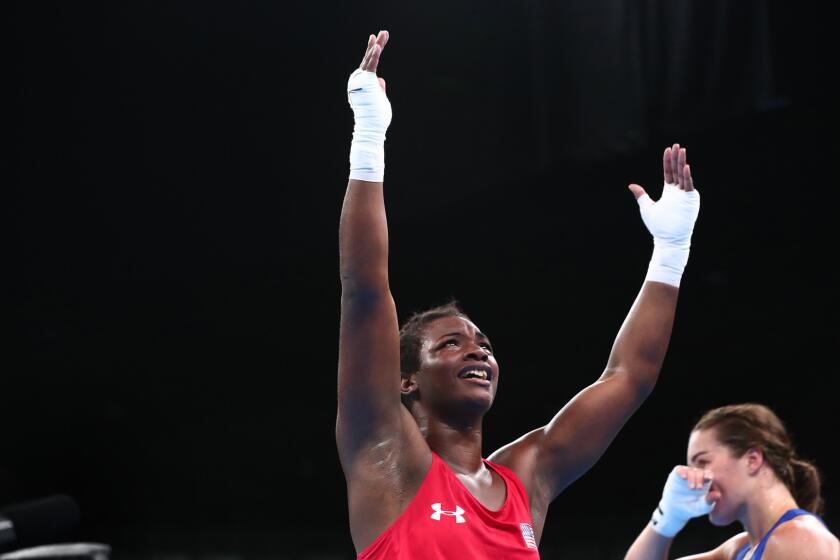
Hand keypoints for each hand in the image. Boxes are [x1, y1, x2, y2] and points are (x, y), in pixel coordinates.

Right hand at [347, 31, 391, 182]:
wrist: (370, 128)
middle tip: (384, 32)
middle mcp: (358, 80)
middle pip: (369, 59)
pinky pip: (371, 66)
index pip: (369, 66)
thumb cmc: (375, 119)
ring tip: (384, 33)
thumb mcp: (379, 101)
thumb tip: (381, 79)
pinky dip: (375, 56)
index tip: (377, 42)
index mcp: (361, 85)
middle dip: (376, 44)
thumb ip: (379, 89)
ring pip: (370, 59)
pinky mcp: (366, 82)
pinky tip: (378, 46)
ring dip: (378, 46)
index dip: (373, 52)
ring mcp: (361, 80)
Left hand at [630, 144, 699, 247]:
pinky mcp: (691, 200)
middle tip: (676, 145)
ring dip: (682, 163)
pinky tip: (685, 167)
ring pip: (684, 175)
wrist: (668, 239)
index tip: (668, 149)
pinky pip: (689, 186)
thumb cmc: (658, 226)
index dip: (668, 161)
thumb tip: (631, 185)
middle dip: (677, 158)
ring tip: (681, 150)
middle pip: (677, 171)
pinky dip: (687, 176)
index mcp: (669, 192)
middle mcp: (678, 191)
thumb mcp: (647, 207)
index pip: (669, 172)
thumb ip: (641, 195)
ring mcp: (685, 195)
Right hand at [650, 465, 714, 536]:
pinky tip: (684, 477)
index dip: (708, 475)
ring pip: (690, 470)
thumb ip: (710, 500)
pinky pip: (679, 469)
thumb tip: (718, 494)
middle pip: (700, 472)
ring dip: (692, 477)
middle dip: (700, 479)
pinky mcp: (675, 476)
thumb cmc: (693, 508)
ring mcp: (685, 476)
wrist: (677, 511)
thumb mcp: (703, 506)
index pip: (708, 475)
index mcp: (704, 483)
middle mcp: (695, 477)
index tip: (709, 478)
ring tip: (692, 488)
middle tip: (699, 489)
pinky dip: (682, 471)